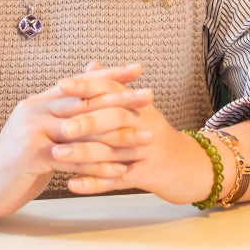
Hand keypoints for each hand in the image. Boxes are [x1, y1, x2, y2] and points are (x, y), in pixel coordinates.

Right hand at [0, 61, 152, 216]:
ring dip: (118, 135)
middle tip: (150, 95)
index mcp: (39, 101)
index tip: (138, 68)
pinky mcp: (31, 156)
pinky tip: (120, 171)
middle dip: (121, 98)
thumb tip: (81, 92)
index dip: (109, 73)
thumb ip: (59, 111)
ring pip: (84, 131)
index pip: (79, 82)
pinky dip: (98, 166)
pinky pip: (73, 160)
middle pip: (86, 101)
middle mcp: (36, 110)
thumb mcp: (38, 130)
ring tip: (146, 137)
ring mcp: (32, 131)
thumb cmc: (14, 160)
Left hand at [59, 66, 232, 205]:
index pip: (113, 90)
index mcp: (141, 106)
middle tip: (60, 127)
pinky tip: (72, 184)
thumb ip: (114, 88)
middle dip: (86, 122)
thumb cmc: (157, 136)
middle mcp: (147, 125)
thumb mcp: (141, 109)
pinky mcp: (149, 176)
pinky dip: (94, 183)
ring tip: (57, 155)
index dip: (88, 86)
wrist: (192, 167)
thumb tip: (91, 64)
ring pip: (113, 152)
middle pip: (116, 119)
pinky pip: (118, 180)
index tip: (61, 85)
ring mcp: (149, 151)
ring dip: (83, 154)